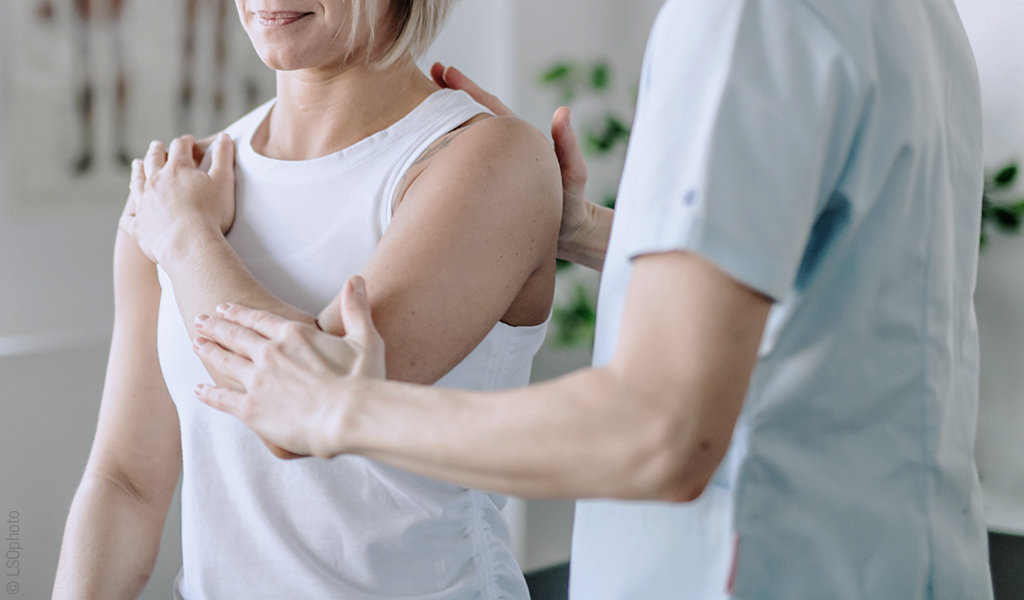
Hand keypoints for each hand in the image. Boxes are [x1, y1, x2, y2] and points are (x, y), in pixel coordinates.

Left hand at [119, 133, 235, 264]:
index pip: (180, 147)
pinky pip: (130, 220)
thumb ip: (224, 157)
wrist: (189, 243)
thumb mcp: (224, 181)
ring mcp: (144, 203)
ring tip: (137, 166)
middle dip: (156, 151)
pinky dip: (130, 217)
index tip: (189, 141)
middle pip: (153, 160)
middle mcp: (155, 181)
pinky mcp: (139, 226)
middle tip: (157, 146)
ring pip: (137, 183)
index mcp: (177, 169)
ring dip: (137, 172)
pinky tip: (130, 217)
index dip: (186, 142)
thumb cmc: (211, 213)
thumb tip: (225, 136)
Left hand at [193, 276, 385, 458]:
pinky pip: (223, 398)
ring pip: (225, 361)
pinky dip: (209, 393)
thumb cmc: (363, 380)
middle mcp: (270, 353)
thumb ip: (356, 309)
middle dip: (217, 326)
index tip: (225, 307)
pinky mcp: (251, 409)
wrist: (350, 416)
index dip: (240, 312)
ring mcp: (257, 381)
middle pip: (236, 335)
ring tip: (197, 344)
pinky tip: (199, 389)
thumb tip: (356, 279)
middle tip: (201, 320)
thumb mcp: (365, 338)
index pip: (259, 319)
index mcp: (294, 336)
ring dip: (209, 351)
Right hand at [430, 63, 595, 259]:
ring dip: (444, 124)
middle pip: (472, 117)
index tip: (446, 72)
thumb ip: (567, 145)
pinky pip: (462, 166)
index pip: (489, 109)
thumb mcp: (573, 173)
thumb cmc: (573, 205)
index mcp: (517, 141)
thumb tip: (562, 112)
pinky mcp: (486, 188)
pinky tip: (426, 152)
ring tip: (419, 107)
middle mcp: (503, 152)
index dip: (467, 90)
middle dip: (450, 95)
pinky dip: (445, 153)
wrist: (570, 235)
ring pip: (464, 140)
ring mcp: (493, 169)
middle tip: (430, 72)